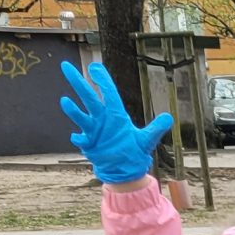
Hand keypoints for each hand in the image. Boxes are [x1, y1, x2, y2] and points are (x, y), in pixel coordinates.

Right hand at [58, 59, 172, 185]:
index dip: (103, 80)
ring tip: (64, 101)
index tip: (94, 67)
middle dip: (78, 82)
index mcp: (116, 115)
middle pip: (89, 98)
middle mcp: (102, 119)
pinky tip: (77, 138)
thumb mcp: (146, 140)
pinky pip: (81, 138)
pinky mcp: (88, 143)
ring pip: (82, 116)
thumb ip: (156, 129)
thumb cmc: (133, 151)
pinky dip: (78, 138)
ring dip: (73, 110)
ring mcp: (93, 130)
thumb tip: (169, 117)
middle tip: (66, 66)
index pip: (109, 94)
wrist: (124, 169)